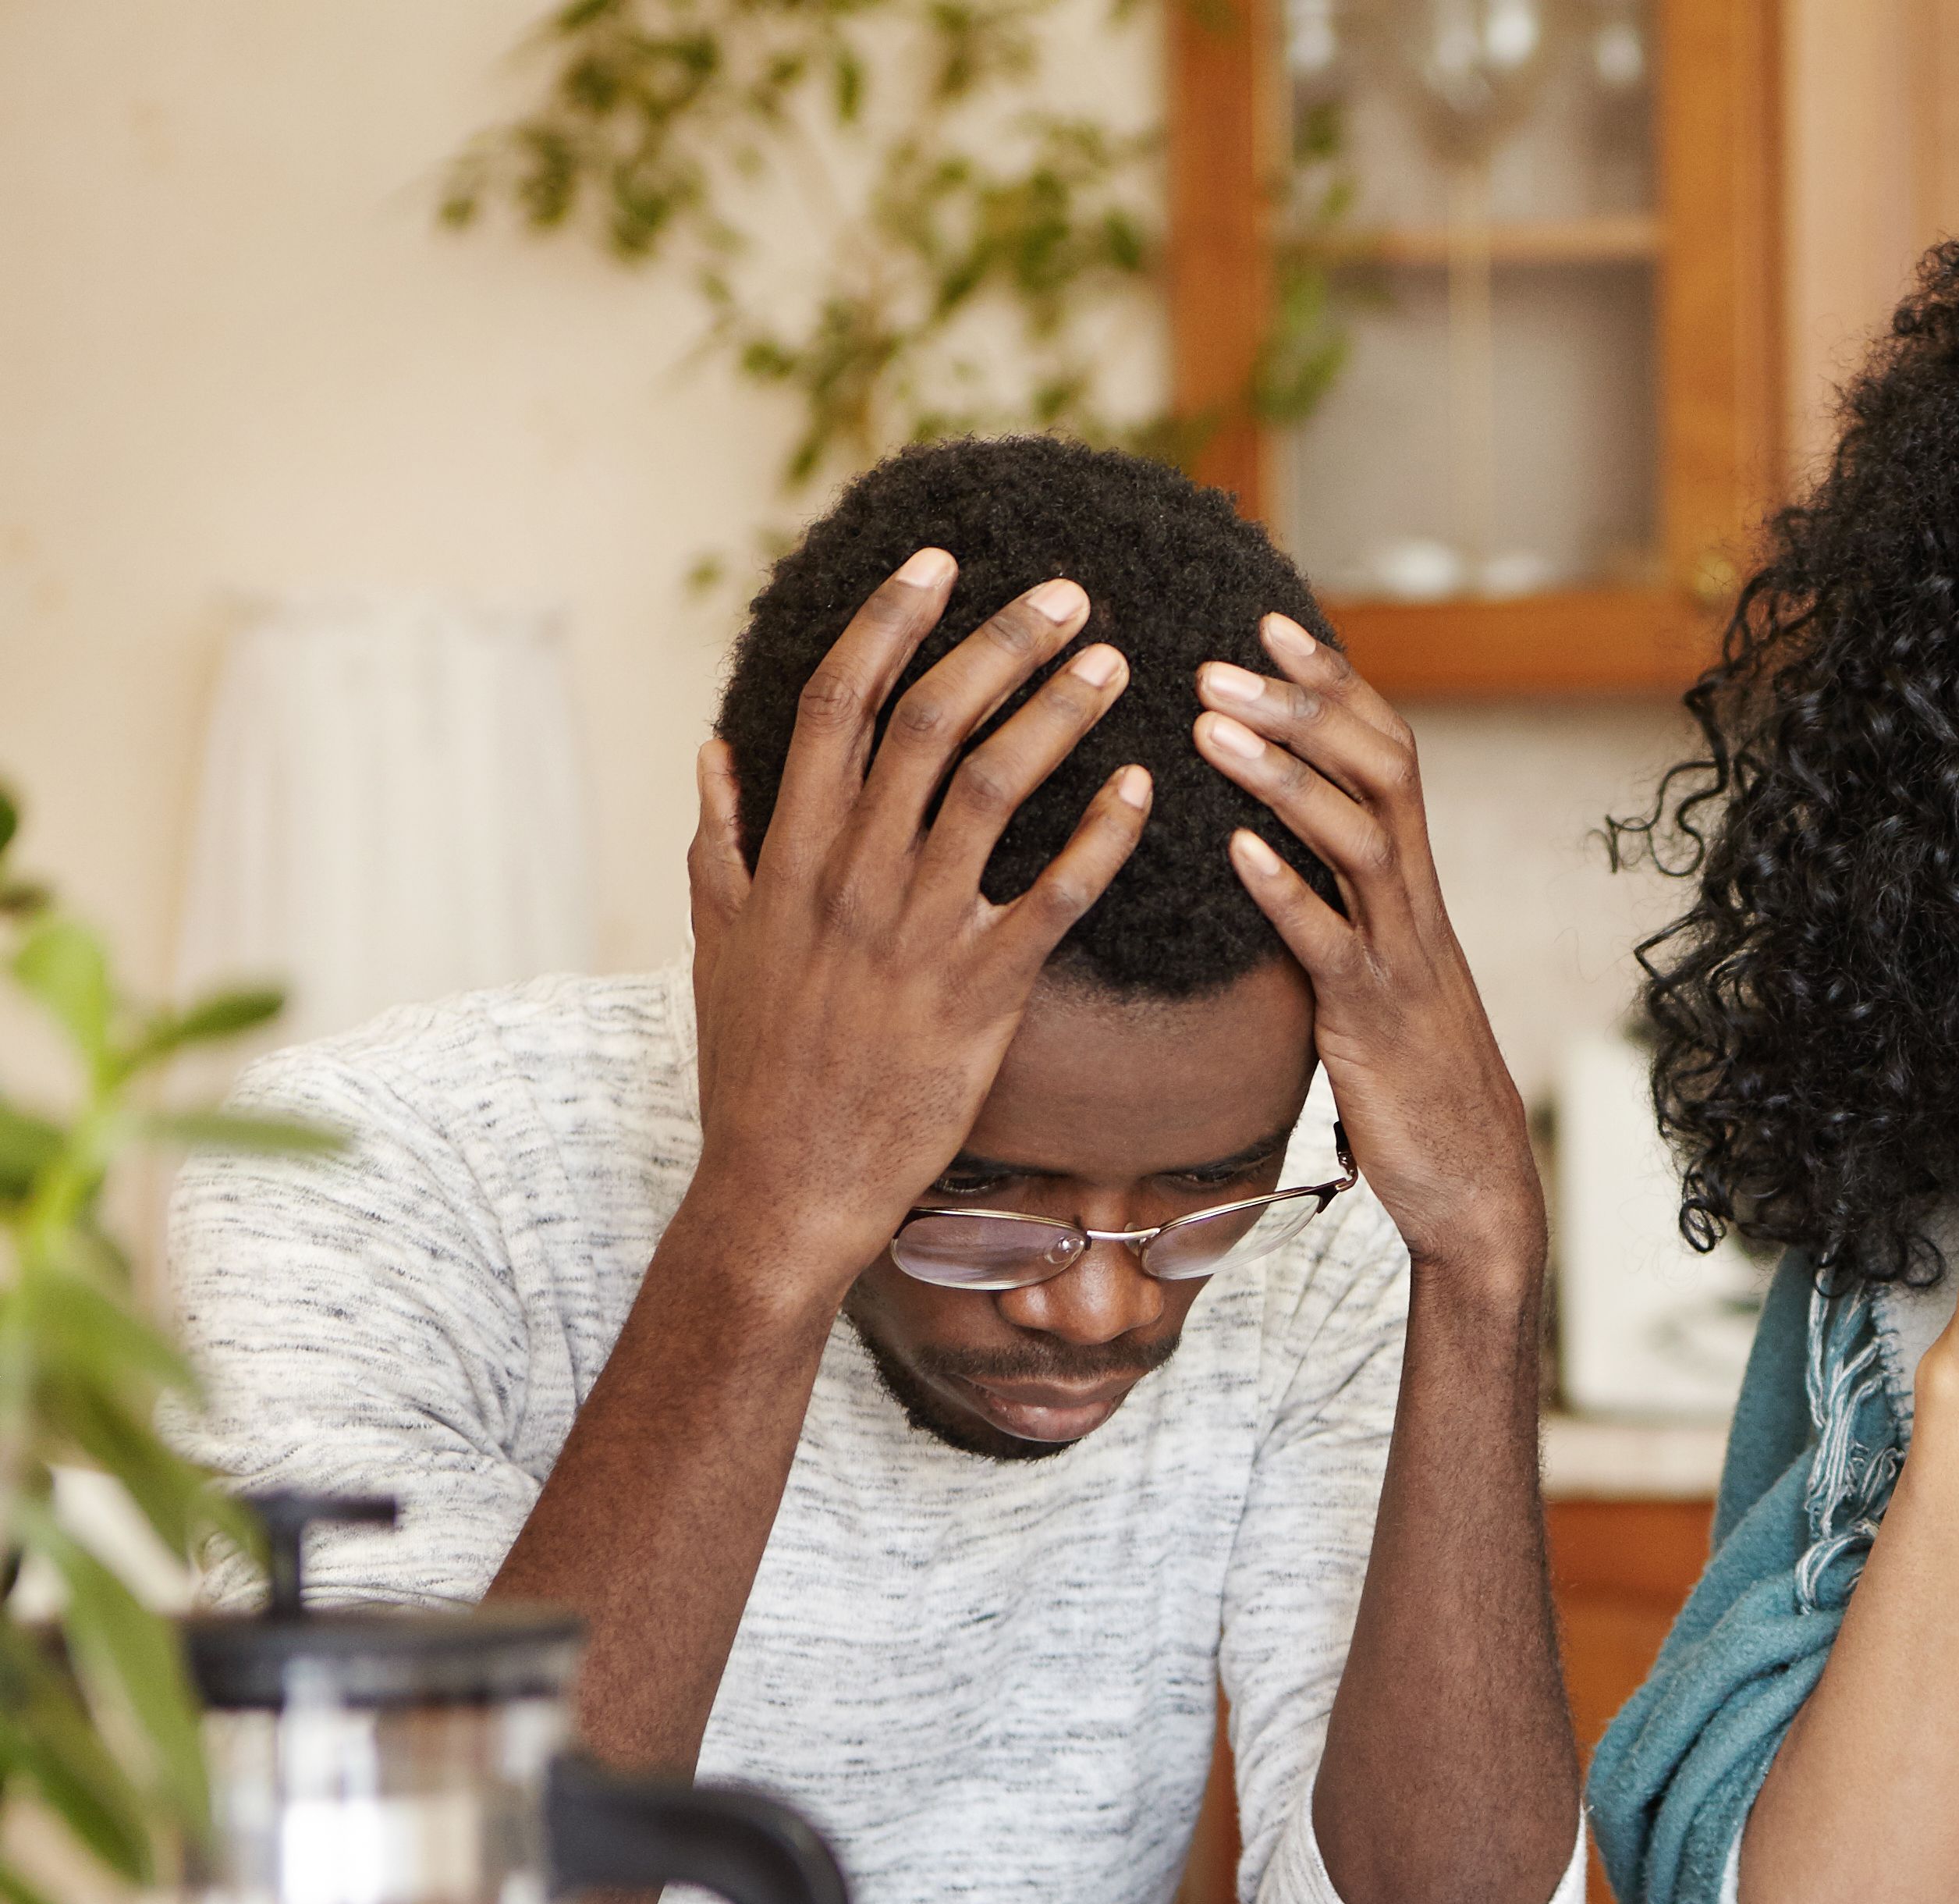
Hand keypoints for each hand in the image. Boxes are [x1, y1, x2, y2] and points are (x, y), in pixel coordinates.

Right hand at [680, 551, 1148, 1308]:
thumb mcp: (715, 939)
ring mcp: (915, 932)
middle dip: (1000, 643)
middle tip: (1068, 593)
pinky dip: (1098, 837)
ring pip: (992, 788)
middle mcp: (851, 875)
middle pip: (927, 721)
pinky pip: (1053, 898)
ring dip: (1057, 714)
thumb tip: (717, 749)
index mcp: (788, 852)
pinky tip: (1141, 789)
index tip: (941, 563)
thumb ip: (719, 837)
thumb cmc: (755, 1065)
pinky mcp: (979, 995)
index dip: (892, 622)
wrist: (785, 1182)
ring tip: (1114, 662)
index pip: (840, 702)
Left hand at [1194, 615, 1540, 1296]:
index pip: (1387, 753)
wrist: (1473, 1182)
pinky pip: (1330, 944)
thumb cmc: (1413, 1082)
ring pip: (1358, 838)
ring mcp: (1400, 960)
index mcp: (1411, 888)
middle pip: (1380, 770)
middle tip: (1216, 661)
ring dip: (1283, 775)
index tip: (1269, 622)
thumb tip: (1272, 854)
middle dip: (1302, 707)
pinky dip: (1284, 891)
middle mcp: (1414, 906)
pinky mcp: (1373, 1022)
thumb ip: (1339, 909)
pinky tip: (1231, 850)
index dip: (1333, 683)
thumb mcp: (1375, 975)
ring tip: (1209, 727)